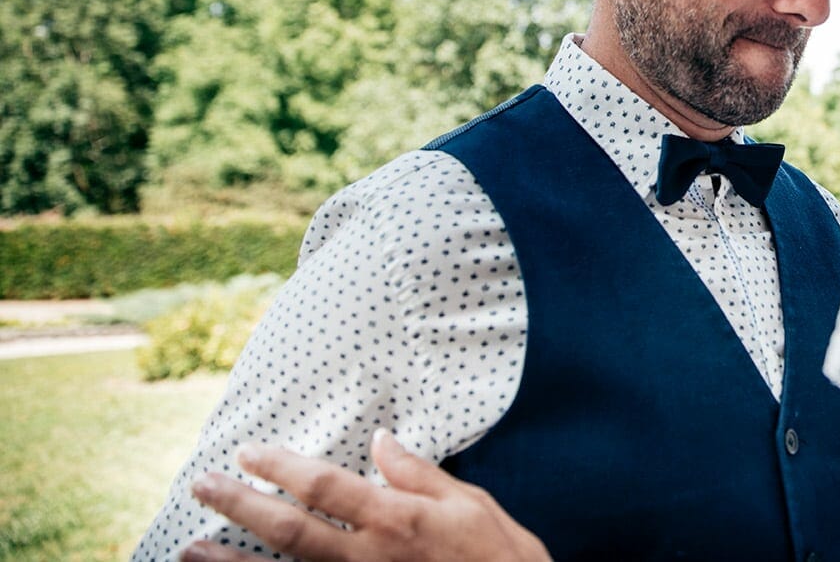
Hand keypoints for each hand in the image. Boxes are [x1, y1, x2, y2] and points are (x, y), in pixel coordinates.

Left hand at [181, 429, 551, 561]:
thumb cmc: (498, 556)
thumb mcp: (470, 504)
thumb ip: (419, 473)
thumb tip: (380, 441)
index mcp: (396, 519)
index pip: (324, 485)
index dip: (281, 466)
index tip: (249, 450)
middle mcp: (368, 557)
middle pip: (289, 529)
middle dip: (240, 505)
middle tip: (201, 486)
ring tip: (189, 548)